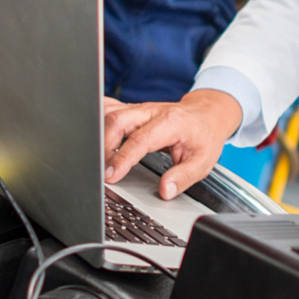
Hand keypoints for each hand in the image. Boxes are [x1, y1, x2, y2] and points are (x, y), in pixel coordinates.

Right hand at [103, 89, 242, 198]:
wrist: (206, 114)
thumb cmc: (203, 136)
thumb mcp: (203, 161)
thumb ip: (183, 177)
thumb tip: (165, 191)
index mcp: (170, 123)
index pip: (140, 139)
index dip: (122, 158)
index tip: (110, 175)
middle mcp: (150, 112)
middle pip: (117, 120)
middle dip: (103, 145)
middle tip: (102, 170)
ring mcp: (138, 108)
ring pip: (108, 112)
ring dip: (98, 134)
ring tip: (97, 158)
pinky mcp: (131, 109)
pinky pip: (108, 108)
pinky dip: (96, 120)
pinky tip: (91, 135)